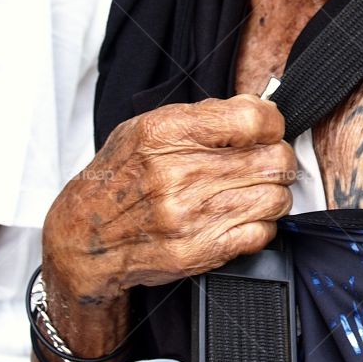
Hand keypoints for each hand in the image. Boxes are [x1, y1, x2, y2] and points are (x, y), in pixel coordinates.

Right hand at [43, 94, 296, 302]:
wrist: (85, 237)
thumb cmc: (121, 177)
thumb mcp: (146, 129)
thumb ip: (203, 116)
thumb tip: (258, 110)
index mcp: (166, 134)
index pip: (253, 120)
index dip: (271, 123)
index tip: (267, 129)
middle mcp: (178, 174)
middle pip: (273, 160)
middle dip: (277, 158)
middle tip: (266, 161)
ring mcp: (189, 216)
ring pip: (275, 198)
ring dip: (273, 193)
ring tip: (254, 190)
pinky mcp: (199, 251)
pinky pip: (262, 234)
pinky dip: (261, 225)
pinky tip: (243, 217)